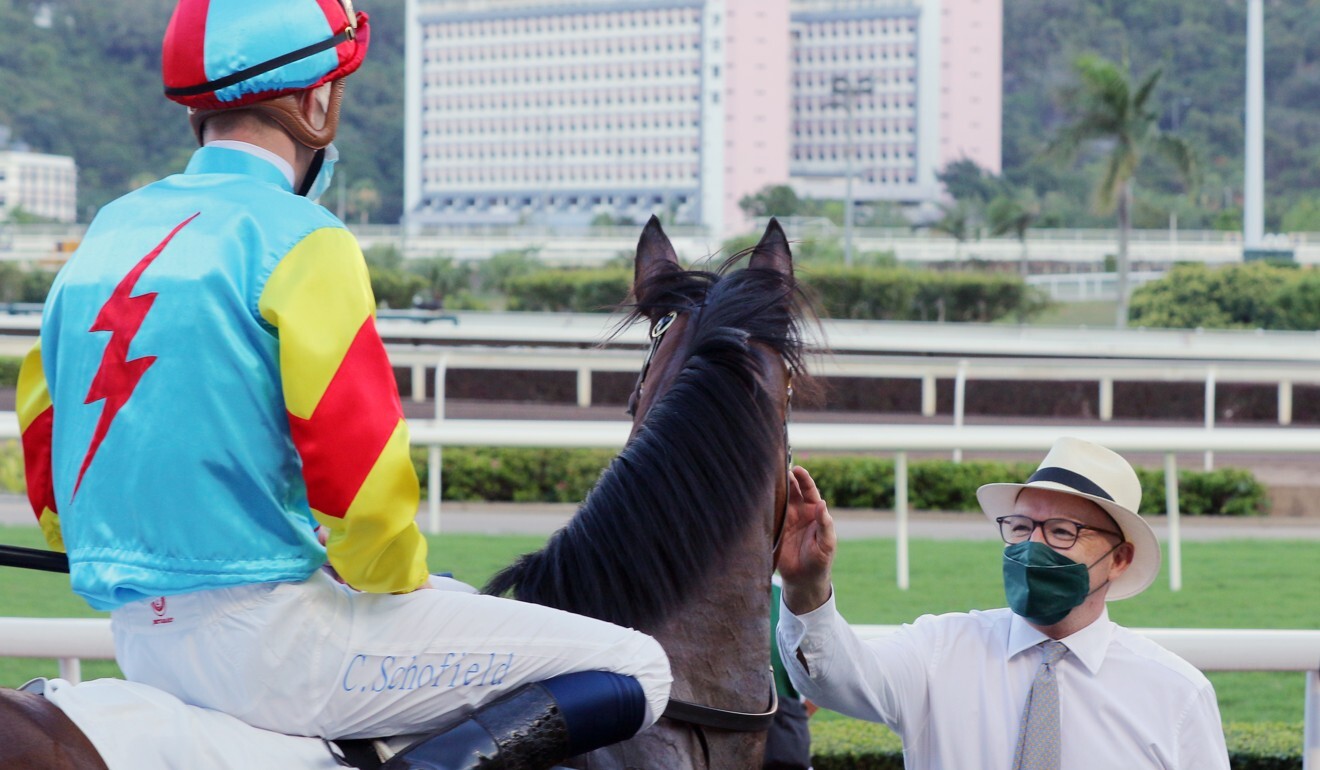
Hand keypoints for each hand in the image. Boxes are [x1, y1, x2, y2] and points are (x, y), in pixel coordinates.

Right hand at [776, 465, 835, 614]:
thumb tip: (822, 503)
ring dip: (773, 488)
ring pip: (778, 499)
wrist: (804, 579)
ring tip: (765, 477)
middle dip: (786, 477)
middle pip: (792, 490)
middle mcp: (798, 512)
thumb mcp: (827, 543)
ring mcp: (785, 519)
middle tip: (777, 467)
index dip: (803, 479)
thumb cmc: (820, 560)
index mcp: (814, 512)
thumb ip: (825, 524)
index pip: (809, 490)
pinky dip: (763, 505)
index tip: (797, 470)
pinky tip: (756, 496)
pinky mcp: (774, 528)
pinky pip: (768, 513)